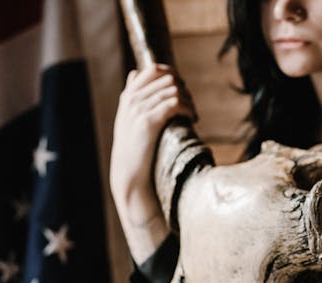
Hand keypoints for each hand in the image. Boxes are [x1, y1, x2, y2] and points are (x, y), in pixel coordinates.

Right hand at [109, 63, 196, 262]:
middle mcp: (132, 99)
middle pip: (167, 78)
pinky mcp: (149, 122)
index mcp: (128, 96)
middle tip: (191, 107)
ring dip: (189, 101)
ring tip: (193, 115)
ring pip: (173, 89)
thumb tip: (135, 73)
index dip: (174, 76)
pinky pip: (174, 103)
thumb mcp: (128, 119)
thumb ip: (132, 96)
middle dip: (184, 90)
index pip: (154, 70)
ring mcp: (139, 109)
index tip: (183, 91)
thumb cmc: (134, 150)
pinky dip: (187, 108)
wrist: (129, 174)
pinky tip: (192, 119)